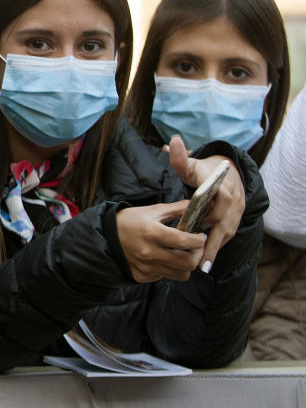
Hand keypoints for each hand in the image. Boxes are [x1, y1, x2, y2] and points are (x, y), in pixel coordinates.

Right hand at [115, 202, 204, 281]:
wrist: (104, 236)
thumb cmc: (128, 221)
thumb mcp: (151, 211)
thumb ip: (176, 209)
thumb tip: (195, 205)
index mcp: (152, 233)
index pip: (187, 242)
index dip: (200, 240)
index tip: (200, 236)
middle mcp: (149, 253)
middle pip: (188, 263)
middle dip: (198, 254)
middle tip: (195, 247)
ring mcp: (146, 267)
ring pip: (181, 275)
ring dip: (186, 265)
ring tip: (182, 254)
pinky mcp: (142, 276)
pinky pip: (165, 276)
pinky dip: (169, 268)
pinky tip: (164, 258)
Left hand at [167, 135, 245, 272]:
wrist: (228, 173)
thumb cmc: (205, 170)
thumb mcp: (191, 164)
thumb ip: (181, 157)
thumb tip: (172, 142)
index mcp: (223, 184)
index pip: (222, 199)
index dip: (213, 213)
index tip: (203, 227)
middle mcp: (233, 199)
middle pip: (224, 222)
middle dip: (213, 242)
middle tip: (200, 260)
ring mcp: (237, 211)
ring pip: (226, 232)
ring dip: (215, 249)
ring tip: (201, 266)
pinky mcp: (235, 219)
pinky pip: (226, 235)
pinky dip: (217, 247)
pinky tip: (205, 261)